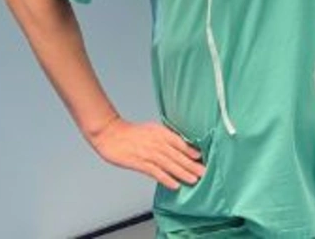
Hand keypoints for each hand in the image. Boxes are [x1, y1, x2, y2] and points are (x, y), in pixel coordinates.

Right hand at [89, 118, 205, 189]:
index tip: (203, 158)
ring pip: (170, 164)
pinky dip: (166, 179)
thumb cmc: (131, 132)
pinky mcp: (139, 163)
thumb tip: (182, 144)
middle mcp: (157, 143)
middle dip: (192, 165)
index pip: (180, 143)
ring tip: (194, 180)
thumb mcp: (152, 129)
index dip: (192, 151)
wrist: (110, 133)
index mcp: (161, 133)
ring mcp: (148, 153)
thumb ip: (166, 136)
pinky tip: (175, 185)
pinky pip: (155, 172)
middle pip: (178, 155)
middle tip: (204, 172)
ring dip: (183, 173)